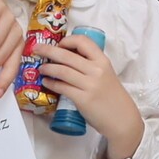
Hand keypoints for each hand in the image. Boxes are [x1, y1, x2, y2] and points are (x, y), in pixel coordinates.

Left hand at [29, 31, 143, 158]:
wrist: (121, 118)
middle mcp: (96, 70)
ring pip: (62, 71)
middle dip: (48, 50)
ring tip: (41, 68)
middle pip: (67, 55)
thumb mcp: (106, 74)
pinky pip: (62, 87)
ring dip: (47, 68)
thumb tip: (67, 58)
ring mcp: (89, 85)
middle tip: (37, 49)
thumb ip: (91, 65)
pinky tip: (46, 82)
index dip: (68, 40)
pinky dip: (51, 83)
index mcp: (103, 61)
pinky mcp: (82, 99)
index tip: (59, 44)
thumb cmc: (112, 96)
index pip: (83, 41)